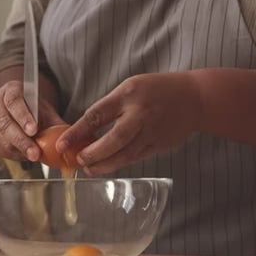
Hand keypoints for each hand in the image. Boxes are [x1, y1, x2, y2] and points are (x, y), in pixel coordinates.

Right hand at [0, 80, 63, 161]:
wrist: (19, 112)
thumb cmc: (34, 110)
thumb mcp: (46, 111)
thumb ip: (55, 123)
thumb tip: (67, 140)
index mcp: (10, 90)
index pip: (14, 102)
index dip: (23, 116)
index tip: (34, 130)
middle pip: (4, 122)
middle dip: (21, 140)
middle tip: (35, 153)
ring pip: (1, 138)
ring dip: (19, 149)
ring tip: (35, 155)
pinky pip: (0, 148)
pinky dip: (14, 154)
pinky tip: (25, 154)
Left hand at [57, 72, 200, 174]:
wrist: (194, 98)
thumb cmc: (156, 90)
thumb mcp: (130, 87)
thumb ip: (110, 106)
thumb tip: (85, 129)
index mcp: (128, 94)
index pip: (96, 115)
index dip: (76, 132)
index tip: (61, 144)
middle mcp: (140, 114)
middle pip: (113, 139)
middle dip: (92, 153)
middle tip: (78, 160)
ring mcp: (151, 131)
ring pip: (125, 154)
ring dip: (104, 164)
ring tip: (89, 169)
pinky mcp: (159, 145)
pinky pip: (136, 158)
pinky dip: (119, 164)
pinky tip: (107, 166)